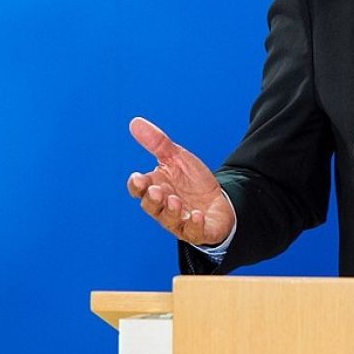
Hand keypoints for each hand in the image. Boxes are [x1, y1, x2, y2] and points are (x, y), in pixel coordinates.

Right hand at [126, 117, 235, 246]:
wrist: (219, 201)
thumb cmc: (192, 182)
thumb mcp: (177, 158)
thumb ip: (157, 143)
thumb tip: (135, 122)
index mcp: (156, 188)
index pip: (140, 189)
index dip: (137, 185)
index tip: (138, 178)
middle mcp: (164, 207)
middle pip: (151, 207)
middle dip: (153, 199)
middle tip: (157, 191)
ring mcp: (181, 221)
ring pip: (170, 220)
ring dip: (171, 211)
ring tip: (175, 201)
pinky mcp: (200, 230)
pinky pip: (195, 231)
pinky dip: (194, 224)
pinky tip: (197, 216)